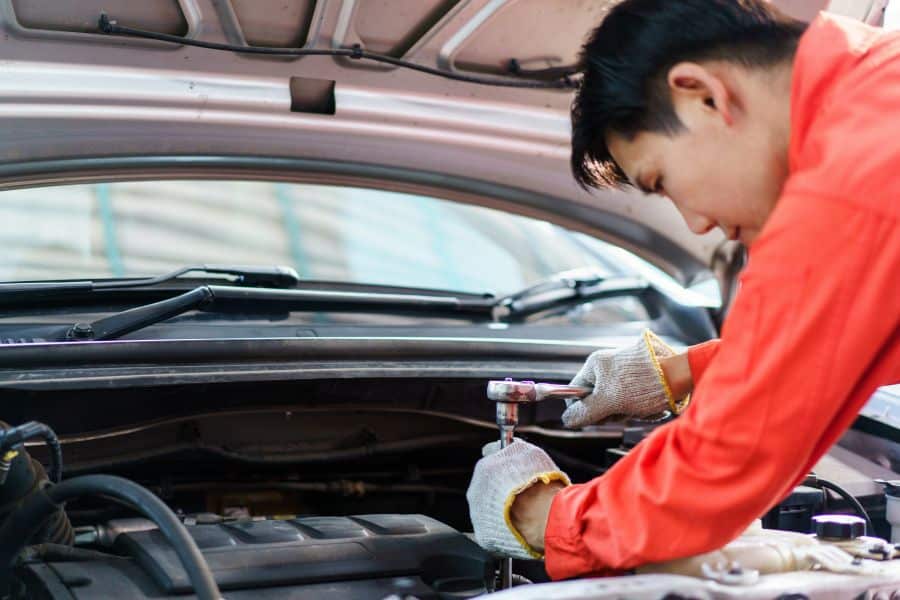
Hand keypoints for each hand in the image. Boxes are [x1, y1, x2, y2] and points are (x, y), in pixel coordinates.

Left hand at [466, 439, 568, 559]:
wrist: (543, 516)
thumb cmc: (540, 484)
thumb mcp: (531, 453)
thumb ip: (516, 447)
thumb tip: (513, 444)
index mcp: (485, 467)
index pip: (489, 459)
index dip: (503, 464)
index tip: (513, 469)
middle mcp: (476, 489)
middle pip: (487, 486)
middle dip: (501, 488)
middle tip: (521, 493)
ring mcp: (478, 514)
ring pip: (488, 508)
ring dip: (501, 509)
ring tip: (523, 512)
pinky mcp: (484, 535)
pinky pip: (492, 529)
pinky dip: (503, 528)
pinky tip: (519, 526)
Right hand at [561, 330, 689, 427]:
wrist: (683, 374)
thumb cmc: (646, 384)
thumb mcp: (609, 401)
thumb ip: (585, 412)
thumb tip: (567, 420)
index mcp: (596, 364)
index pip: (574, 391)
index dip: (582, 409)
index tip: (596, 417)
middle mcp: (609, 365)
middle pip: (597, 400)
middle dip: (612, 412)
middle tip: (624, 411)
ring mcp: (627, 372)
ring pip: (617, 404)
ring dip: (629, 412)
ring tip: (643, 407)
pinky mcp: (643, 380)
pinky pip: (634, 402)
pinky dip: (642, 409)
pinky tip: (652, 407)